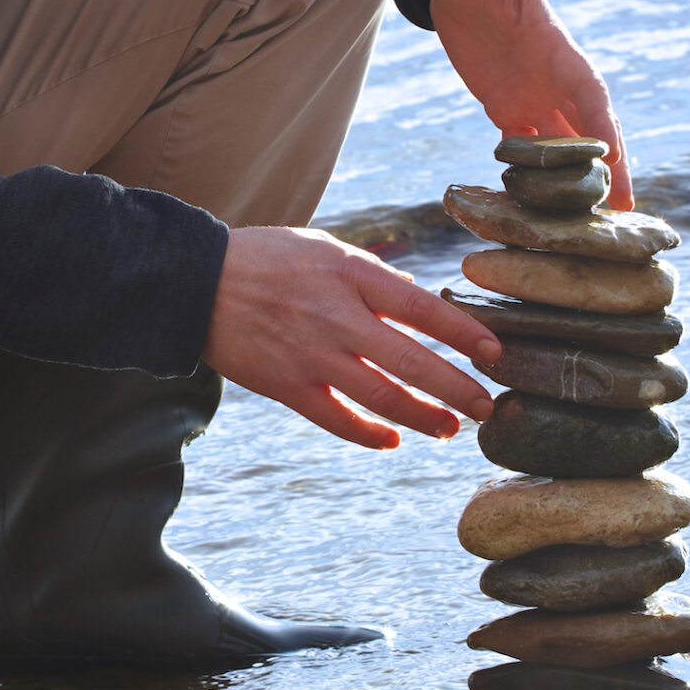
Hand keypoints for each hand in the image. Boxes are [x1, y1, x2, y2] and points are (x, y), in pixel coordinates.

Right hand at [201, 225, 499, 449]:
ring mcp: (312, 355)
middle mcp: (337, 317)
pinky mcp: (287, 385)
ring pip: (382, 397)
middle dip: (457, 389)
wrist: (194, 282)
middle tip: (487, 406)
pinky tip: (392, 440)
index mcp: (350, 274)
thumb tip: (418, 299)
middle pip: (412, 362)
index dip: (464, 335)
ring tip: (449, 429)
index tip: (495, 354)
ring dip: (423, 417)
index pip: (423, 309)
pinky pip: (337, 420)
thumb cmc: (264, 259)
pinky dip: (369, 434)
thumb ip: (372, 277)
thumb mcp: (324, 249)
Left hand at [423, 0, 632, 208]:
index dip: (608, 138)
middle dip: (606, 180)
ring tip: (584, 236)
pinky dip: (529, 181)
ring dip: (573, 190)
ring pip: (561, 153)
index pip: (594, 102)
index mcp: (562, 54)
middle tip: (621, 224)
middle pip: (589, 138)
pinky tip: (531, 215)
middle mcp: (555, 83)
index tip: (618, 173)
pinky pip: (522, 152)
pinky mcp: (505, 108)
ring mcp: (532, 98)